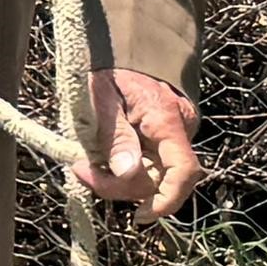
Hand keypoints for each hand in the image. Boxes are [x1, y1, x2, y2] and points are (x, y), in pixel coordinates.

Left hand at [74, 71, 199, 214]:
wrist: (122, 49)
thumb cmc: (110, 70)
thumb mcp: (102, 101)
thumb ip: (115, 136)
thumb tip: (127, 172)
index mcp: (167, 119)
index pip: (184, 170)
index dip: (167, 200)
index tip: (139, 216)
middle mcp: (180, 130)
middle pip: (161, 181)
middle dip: (122, 187)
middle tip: (82, 171)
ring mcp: (173, 136)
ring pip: (152, 177)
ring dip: (119, 180)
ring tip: (86, 162)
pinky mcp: (162, 140)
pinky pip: (148, 166)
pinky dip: (124, 170)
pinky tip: (102, 162)